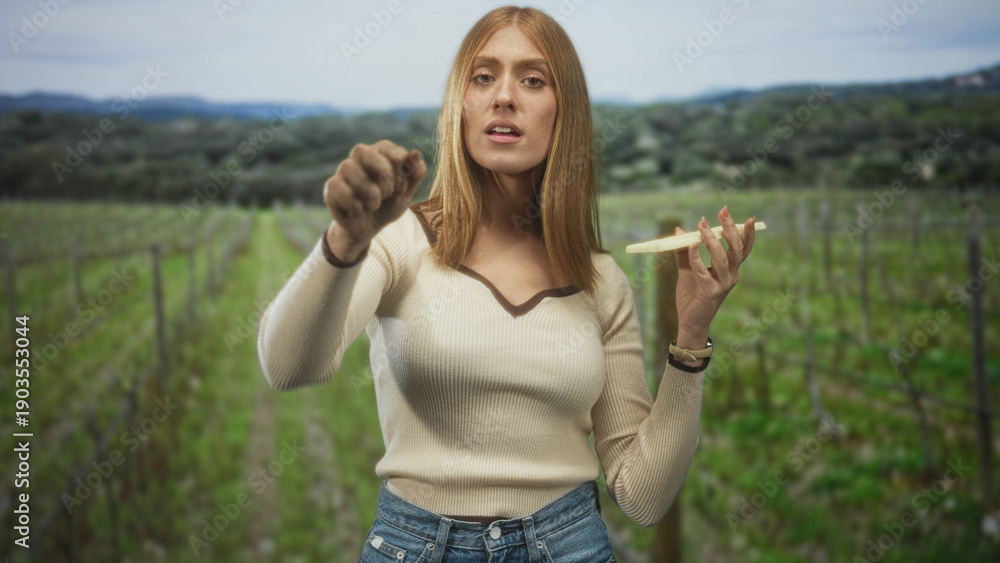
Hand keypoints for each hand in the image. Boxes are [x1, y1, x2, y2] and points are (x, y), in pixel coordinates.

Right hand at [323, 140, 426, 260]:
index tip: (401, 191)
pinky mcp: (331, 185)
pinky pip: (347, 195)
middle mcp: (361, 153)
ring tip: (371, 205)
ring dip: (372, 200)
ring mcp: (344, 167)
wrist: (368, 227)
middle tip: (386, 196)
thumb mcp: (408, 191)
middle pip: (378, 164)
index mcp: (382, 150)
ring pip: (361, 181)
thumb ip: (415, 172)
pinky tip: (357, 210)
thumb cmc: (388, 204)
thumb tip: (416, 154)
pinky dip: (357, 209)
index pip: (398, 155)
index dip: (403, 178)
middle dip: (387, 186)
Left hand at [672, 206, 755, 348]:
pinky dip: (696, 257)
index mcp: (731, 270)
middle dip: (730, 228)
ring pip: (722, 258)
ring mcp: (723, 285)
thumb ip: (685, 251)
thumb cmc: (692, 295)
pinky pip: (703, 271)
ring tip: (702, 226)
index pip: (744, 249)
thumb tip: (679, 230)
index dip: (747, 233)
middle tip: (723, 211)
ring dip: (712, 240)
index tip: (748, 217)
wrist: (689, 321)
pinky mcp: (710, 292)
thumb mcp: (688, 270)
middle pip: (736, 249)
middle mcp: (731, 276)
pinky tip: (691, 245)